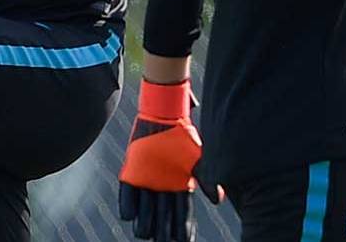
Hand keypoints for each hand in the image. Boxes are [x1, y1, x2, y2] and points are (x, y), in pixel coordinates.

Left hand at [119, 80, 221, 241]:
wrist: (164, 117)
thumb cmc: (184, 137)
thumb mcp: (199, 159)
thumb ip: (206, 179)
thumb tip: (217, 200)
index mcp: (179, 186)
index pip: (181, 213)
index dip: (182, 228)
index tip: (181, 241)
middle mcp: (162, 188)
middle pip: (162, 216)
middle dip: (164, 230)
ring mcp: (146, 181)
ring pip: (145, 209)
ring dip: (145, 221)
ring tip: (146, 233)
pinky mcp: (132, 172)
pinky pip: (128, 193)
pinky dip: (128, 204)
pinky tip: (129, 216)